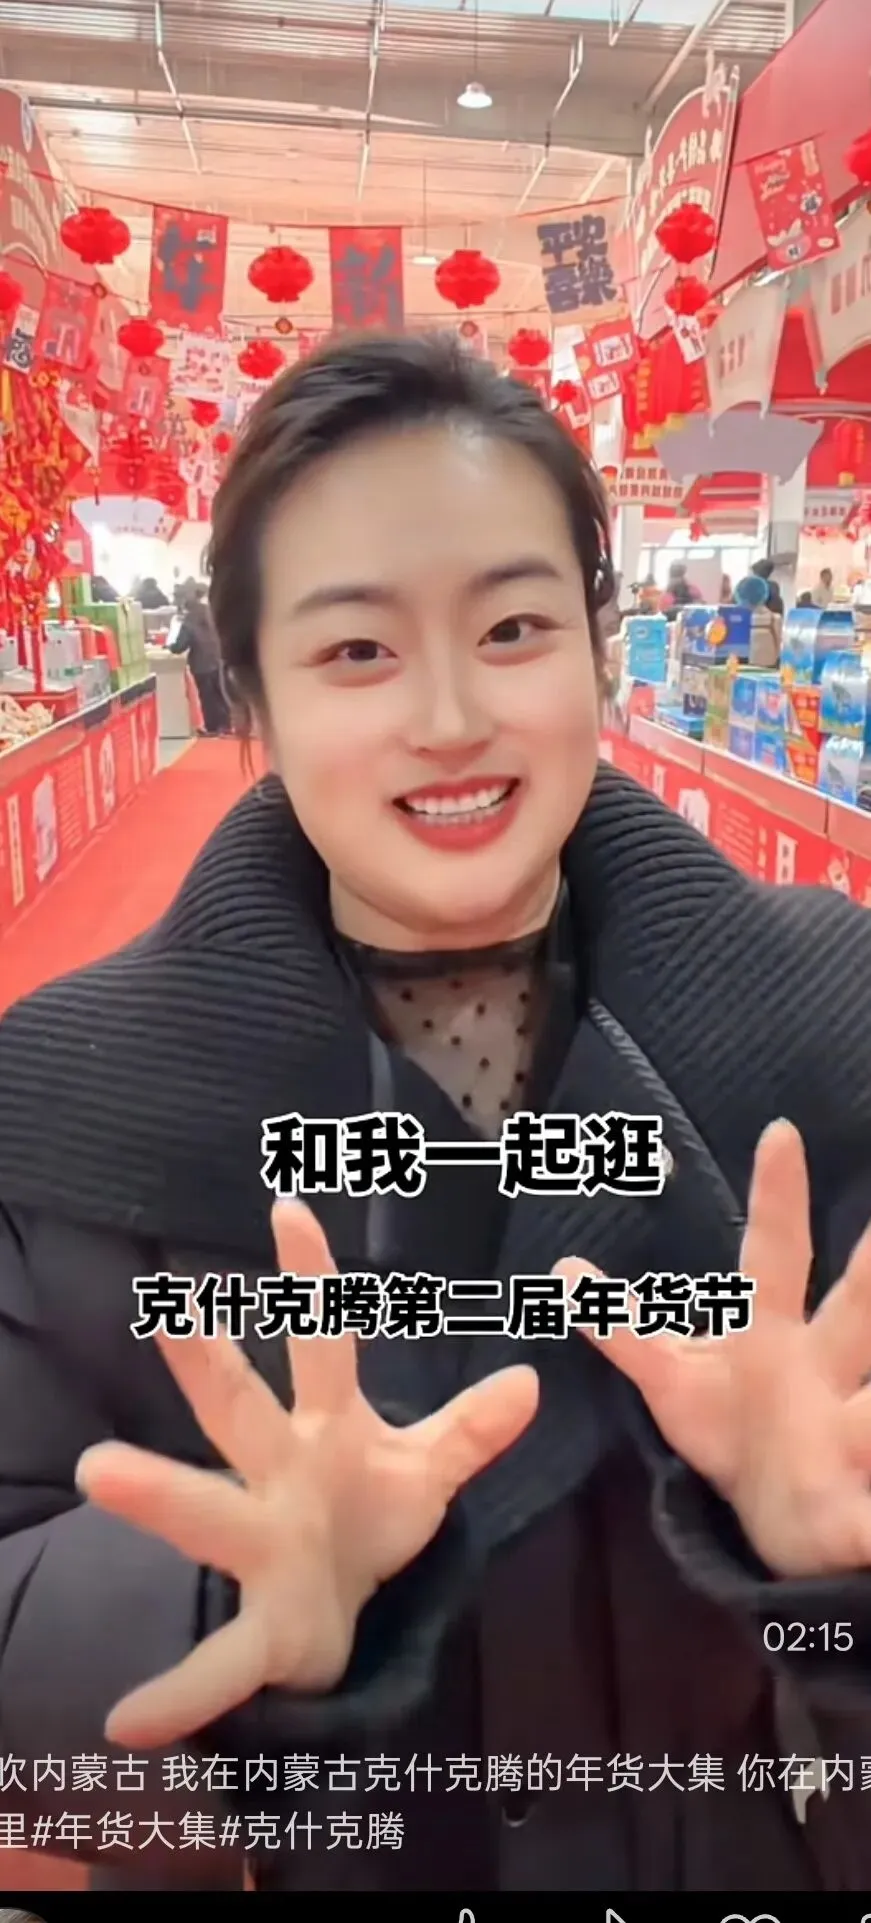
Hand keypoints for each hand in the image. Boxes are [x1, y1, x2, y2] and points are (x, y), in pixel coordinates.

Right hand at [77, 1202, 537, 1749]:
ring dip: (157, 1493)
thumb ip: (469, 1430)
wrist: (338, 1617)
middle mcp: (279, 1476)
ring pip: (208, 1512)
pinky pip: (219, 1663)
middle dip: (209, 1364)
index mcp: (325, 1431)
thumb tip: (532, 1379)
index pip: (323, 1343)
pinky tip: (128, 1724)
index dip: (312, 1279)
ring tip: (96, 1469)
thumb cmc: (365, 1520)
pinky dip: (177, 1693)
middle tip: (169, 1311)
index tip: (288, 1209)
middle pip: (243, 1410)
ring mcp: (261, 1545)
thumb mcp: (423, 1473)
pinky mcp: (264, 1627)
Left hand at [559, 1119, 870, 1579]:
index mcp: (771, 1335)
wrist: (776, 1517)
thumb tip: (562, 1272)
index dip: (776, 1197)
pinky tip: (834, 1502)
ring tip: (870, 1414)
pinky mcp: (853, 1510)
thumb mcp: (669, 1377)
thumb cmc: (728, 1424)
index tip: (778, 1132)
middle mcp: (819, 1368)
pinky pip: (866, 1520)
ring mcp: (847, 1434)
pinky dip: (848, 1505)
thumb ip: (622, 1329)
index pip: (775, 1252)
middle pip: (857, 1313)